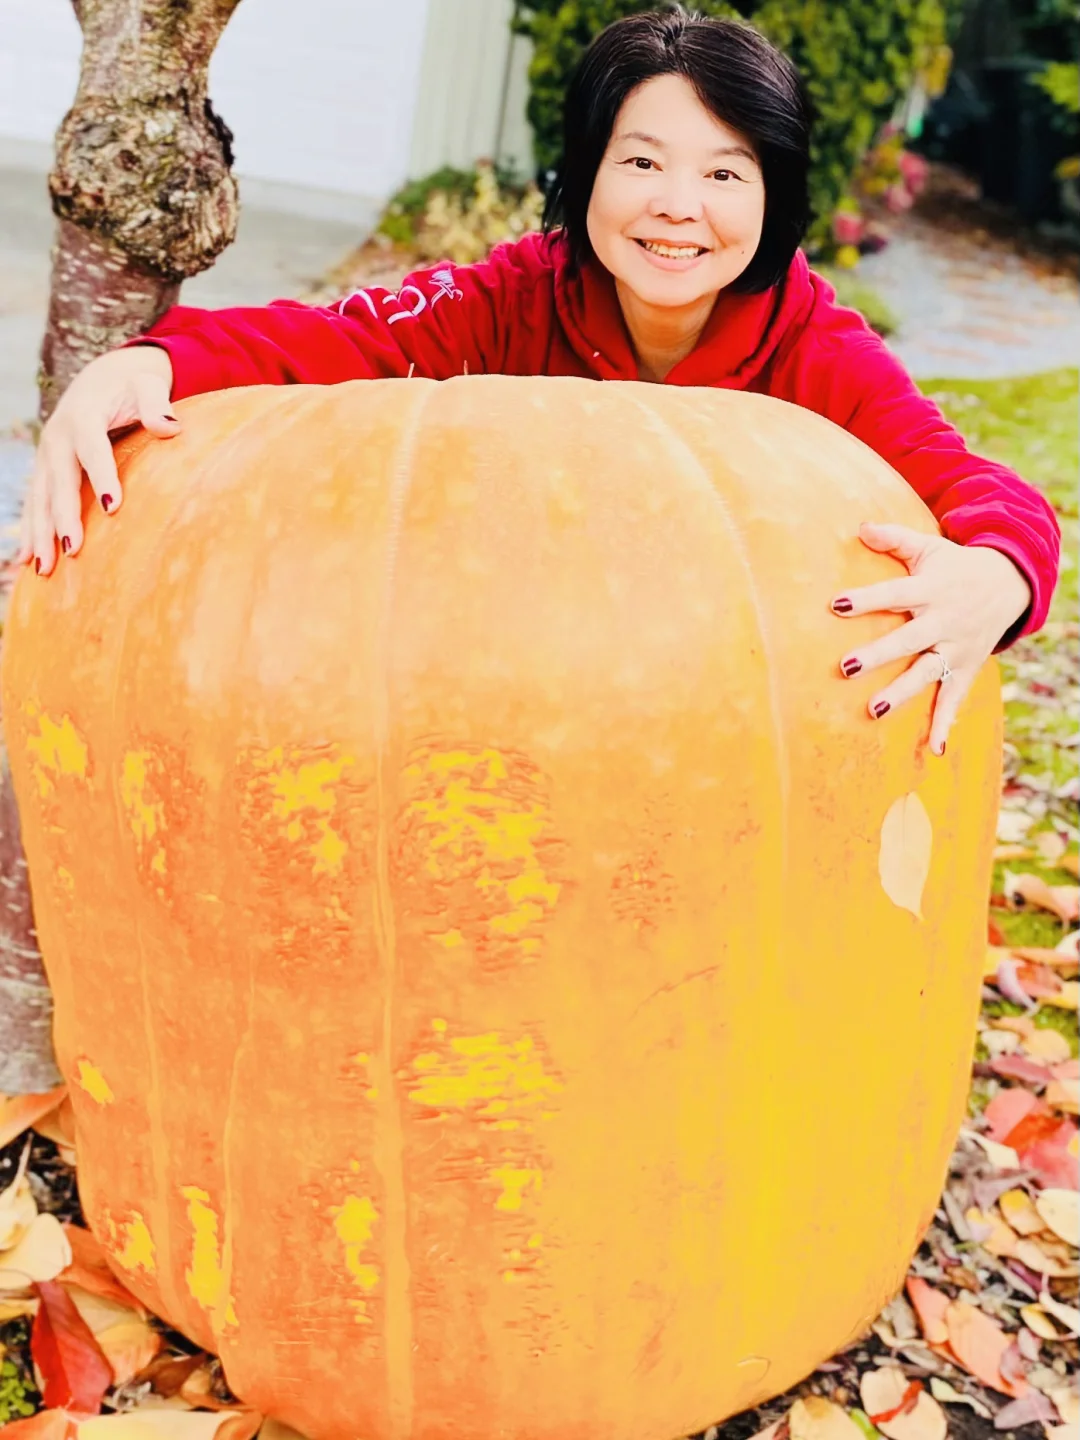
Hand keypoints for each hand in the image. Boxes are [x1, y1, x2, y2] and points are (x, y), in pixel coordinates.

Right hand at [17, 345, 177, 576]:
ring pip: (40, 498)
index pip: (94, 450)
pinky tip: (27, 561)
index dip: (102, 477)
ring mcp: (48, 455)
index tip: (113, 508)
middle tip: (73, 550)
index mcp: (85, 417)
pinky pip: (35, 503)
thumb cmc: (132, 387)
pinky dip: (31, 531)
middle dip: (64, 516)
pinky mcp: (45, 469)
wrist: (102, 378)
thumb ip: (156, 405)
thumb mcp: (147, 387)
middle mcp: (59, 437)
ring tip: (44, 569)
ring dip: (40, 533)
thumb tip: (170, 427)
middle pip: (60, 481)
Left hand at [830, 521, 1031, 755]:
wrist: (1008, 583)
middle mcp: (943, 621)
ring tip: (874, 711)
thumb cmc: (953, 566)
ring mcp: (956, 648)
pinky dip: (947, 723)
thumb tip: (860, 527)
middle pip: (907, 640)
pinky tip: (935, 750)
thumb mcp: (929, 547)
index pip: (894, 593)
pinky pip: (955, 698)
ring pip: (927, 673)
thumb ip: (894, 539)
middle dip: (878, 654)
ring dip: (902, 693)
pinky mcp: (966, 668)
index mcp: (930, 590)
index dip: (867, 599)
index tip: (837, 604)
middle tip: (845, 667)